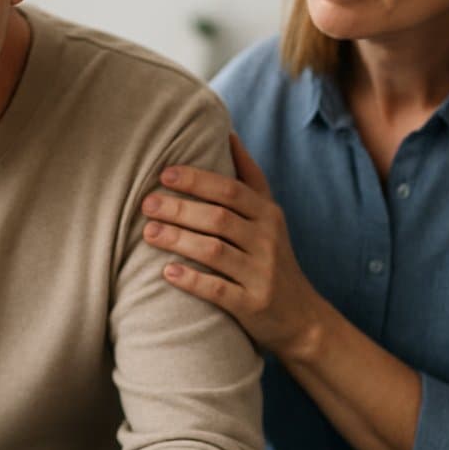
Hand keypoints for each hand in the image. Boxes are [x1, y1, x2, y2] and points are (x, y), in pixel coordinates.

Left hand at [141, 133, 323, 361]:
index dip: (198, 180)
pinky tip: (167, 272)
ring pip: (215, 251)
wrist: (301, 317)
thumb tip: (228, 132)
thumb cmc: (272, 258)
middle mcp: (267, 241)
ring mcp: (261, 274)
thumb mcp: (269, 216)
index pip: (231, 190)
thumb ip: (249, 178)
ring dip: (179, 240)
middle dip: (180, 209)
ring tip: (149, 233)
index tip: (164, 174)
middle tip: (147, 204)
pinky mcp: (252, 305)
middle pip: (219, 218)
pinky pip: (219, 290)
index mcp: (268, 215)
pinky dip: (192, 280)